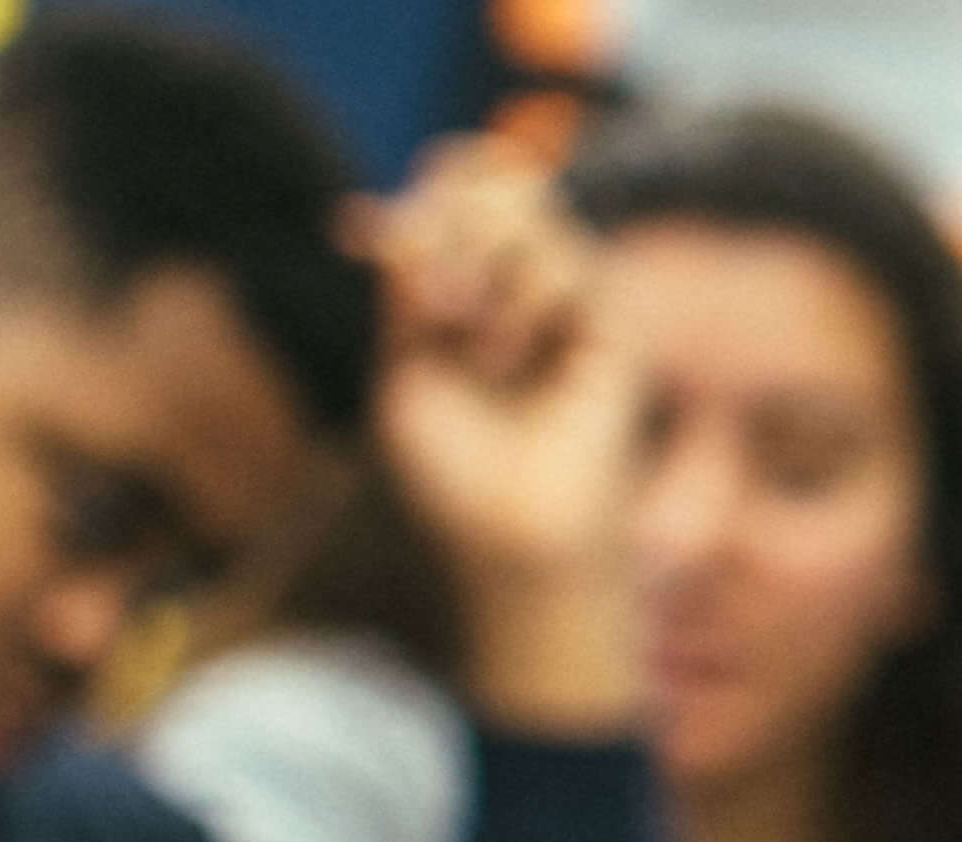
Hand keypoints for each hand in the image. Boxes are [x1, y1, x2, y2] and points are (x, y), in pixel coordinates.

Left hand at [355, 138, 643, 736]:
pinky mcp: (611, 327)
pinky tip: (508, 356)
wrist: (515, 532)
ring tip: (465, 334)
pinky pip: (565, 264)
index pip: (445, 211)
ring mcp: (568, 306)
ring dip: (477, 261)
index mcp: (462, 301)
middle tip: (420, 289)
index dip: (408, 204)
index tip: (349, 229)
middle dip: (442, 217)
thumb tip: (403, 214)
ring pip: (527, 210)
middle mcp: (517, 293)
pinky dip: (521, 300)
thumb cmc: (456, 473)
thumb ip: (409, 292)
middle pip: (490, 188)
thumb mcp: (405, 368)